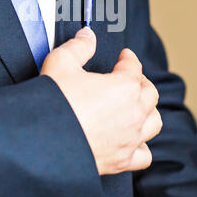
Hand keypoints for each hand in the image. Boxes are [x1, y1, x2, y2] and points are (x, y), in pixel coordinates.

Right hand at [41, 27, 162, 175]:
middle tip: (131, 78)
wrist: (42, 141)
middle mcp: (133, 113)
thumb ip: (78, 46)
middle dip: (141, 82)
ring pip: (154, 122)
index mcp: (124, 87)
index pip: (134, 67)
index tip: (125, 56)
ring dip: (148, 111)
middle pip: (150, 93)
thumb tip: (87, 36)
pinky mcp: (121, 160)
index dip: (129, 58)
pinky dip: (142, 146)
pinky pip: (144, 154)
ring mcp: (130, 138)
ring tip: (137, 106)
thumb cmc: (54, 102)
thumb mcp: (61, 62)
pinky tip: (133, 140)